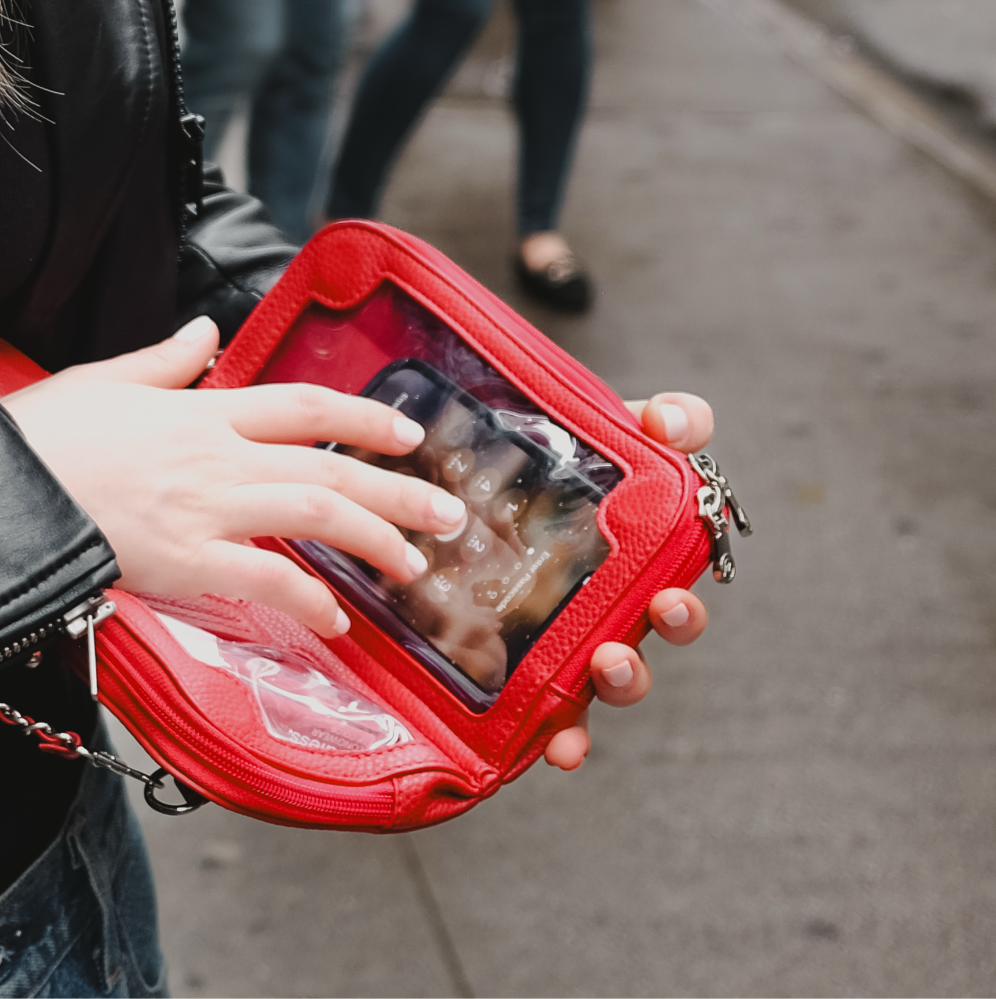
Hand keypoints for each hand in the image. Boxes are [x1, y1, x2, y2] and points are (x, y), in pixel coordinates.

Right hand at [1, 316, 467, 637]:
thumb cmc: (41, 439)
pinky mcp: (185, 559)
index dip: (364, 418)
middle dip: (398, 492)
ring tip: (414, 566)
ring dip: (374, 541)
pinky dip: (308, 599)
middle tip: (449, 516)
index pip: (304, 407)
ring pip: (315, 515)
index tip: (408, 434)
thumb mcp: (103, 380)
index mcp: (200, 410)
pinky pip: (266, 580)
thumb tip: (206, 333)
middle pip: (329, 467)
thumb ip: (164, 359)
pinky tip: (335, 620)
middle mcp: (216, 455)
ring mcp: (205, 507)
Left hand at [543, 392, 715, 770]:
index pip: (688, 569)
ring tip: (608, 662)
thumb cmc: (555, 463)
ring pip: (620, 669)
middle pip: (667, 624)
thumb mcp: (607, 427)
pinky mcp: (535, 664)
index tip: (670, 590)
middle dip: (674, 623)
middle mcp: (622, 597)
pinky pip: (558, 711)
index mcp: (644, 547)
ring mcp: (581, 633)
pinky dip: (566, 736)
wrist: (479, 476)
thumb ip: (658, 417)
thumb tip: (673, 424)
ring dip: (626, 674)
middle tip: (660, 610)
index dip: (687, 592)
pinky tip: (559, 749)